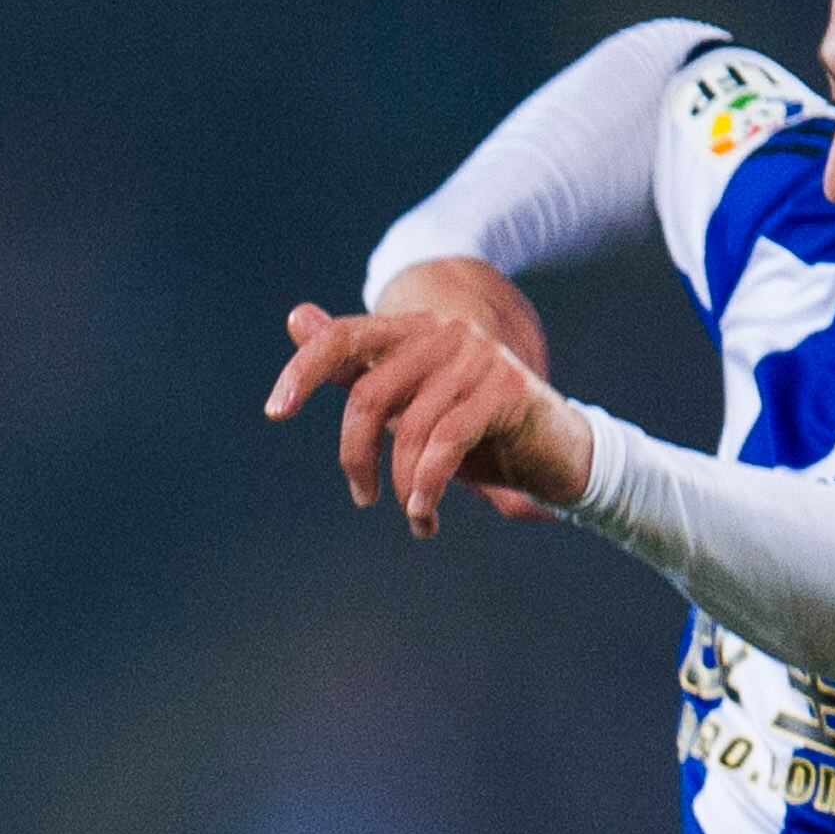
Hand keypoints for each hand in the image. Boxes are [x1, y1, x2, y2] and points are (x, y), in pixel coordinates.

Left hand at [265, 265, 590, 538]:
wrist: (558, 450)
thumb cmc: (477, 431)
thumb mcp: (410, 404)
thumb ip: (356, 368)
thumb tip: (296, 317)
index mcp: (412, 332)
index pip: (342, 339)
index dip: (303, 371)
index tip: (276, 412)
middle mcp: (442, 333)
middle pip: (368, 396)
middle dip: (357, 457)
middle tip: (363, 496)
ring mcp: (477, 357)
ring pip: (409, 427)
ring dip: (403, 487)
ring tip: (414, 516)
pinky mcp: (506, 388)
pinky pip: (445, 441)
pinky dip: (426, 486)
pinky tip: (423, 513)